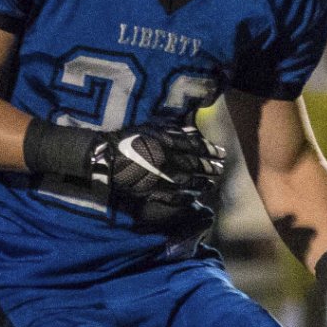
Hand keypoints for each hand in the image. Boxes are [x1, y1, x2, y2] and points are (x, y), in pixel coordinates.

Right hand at [89, 122, 226, 233]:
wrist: (104, 157)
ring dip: (202, 184)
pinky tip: (193, 199)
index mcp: (166, 142)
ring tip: (211, 185)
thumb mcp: (150, 128)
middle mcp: (166, 159)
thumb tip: (193, 133)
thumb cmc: (128, 139)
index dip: (211, 151)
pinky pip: (172, 198)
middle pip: (194, 165)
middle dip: (210, 168)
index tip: (222, 154)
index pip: (196, 147)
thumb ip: (172, 131)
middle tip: (220, 170)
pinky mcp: (150, 192)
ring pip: (187, 182)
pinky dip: (184, 199)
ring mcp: (158, 177)